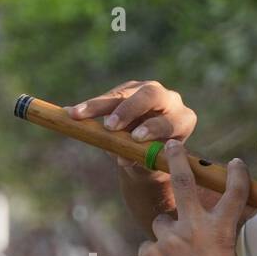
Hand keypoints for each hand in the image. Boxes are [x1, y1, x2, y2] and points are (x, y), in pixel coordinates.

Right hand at [68, 79, 196, 181]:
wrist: (149, 152)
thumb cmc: (154, 161)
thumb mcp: (150, 166)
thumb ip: (141, 161)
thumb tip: (124, 158)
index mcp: (183, 121)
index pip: (170, 120)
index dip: (153, 128)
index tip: (136, 138)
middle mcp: (170, 100)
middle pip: (150, 95)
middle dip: (128, 109)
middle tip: (110, 126)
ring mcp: (148, 91)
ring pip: (124, 93)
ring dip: (100, 104)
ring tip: (78, 115)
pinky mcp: (129, 89)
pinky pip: (110, 96)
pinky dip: (92, 105)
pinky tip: (73, 112)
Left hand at [137, 139, 250, 255]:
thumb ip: (216, 236)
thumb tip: (217, 221)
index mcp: (219, 231)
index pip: (233, 195)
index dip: (236, 176)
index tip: (235, 163)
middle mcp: (194, 229)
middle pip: (183, 182)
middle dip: (177, 159)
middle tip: (170, 145)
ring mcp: (169, 239)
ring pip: (160, 225)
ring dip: (165, 238)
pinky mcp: (148, 252)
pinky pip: (148, 248)